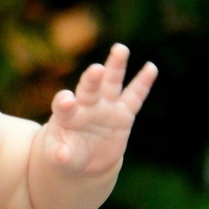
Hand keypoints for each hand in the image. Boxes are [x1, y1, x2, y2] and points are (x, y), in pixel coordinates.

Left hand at [44, 43, 156, 176]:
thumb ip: (59, 155)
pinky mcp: (123, 114)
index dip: (64, 102)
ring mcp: (105, 108)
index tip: (66, 100)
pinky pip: (134, 97)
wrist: (83, 160)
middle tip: (96, 69)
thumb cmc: (65, 154)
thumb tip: (61, 155)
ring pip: (111, 84)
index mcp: (66, 116)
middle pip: (89, 89)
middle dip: (92, 79)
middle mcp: (86, 106)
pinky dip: (143, 83)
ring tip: (120, 49)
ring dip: (115, 66)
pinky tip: (150, 68)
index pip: (63, 105)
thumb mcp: (58, 158)